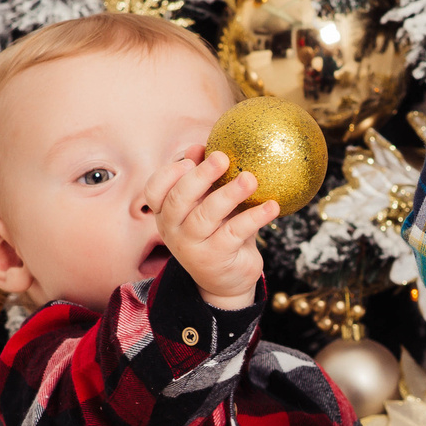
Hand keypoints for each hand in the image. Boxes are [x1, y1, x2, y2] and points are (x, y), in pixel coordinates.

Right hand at [143, 146, 278, 310]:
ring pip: (206, 216)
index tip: (189, 159)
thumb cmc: (217, 232)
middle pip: (178, 200)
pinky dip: (254, 217)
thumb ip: (203, 178)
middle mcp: (173, 230)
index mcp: (166, 212)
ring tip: (251, 179)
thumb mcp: (207, 204)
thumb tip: (201, 146)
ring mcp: (192, 247)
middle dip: (200, 176)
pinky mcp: (215, 259)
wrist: (227, 280)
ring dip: (229, 194)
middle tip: (222, 158)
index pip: (154, 191)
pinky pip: (234, 233)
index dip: (168, 174)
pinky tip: (272, 206)